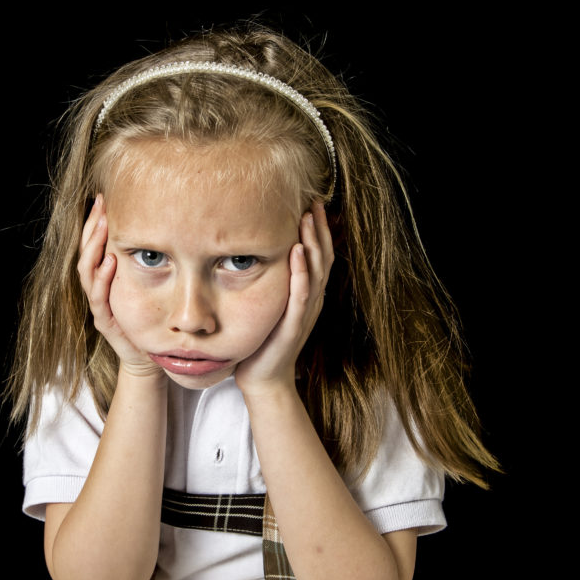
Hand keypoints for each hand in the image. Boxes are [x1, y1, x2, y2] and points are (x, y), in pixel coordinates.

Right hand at [77, 195, 159, 377]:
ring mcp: (99, 305)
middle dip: (93, 227)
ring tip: (104, 226)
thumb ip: (149, 263)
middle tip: (101, 204)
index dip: (95, 222)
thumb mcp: (149, 286)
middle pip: (87, 252)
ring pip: (87, 271)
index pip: (94, 245)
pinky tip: (109, 262)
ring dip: (95, 247)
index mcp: (105, 279)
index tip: (103, 198)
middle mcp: (97, 289)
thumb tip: (165, 231)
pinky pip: (98, 297)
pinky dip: (102, 278)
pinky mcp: (105, 321)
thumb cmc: (150, 320)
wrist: (148, 358)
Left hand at [236, 201, 333, 394]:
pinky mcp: (294, 325)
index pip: (318, 255)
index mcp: (307, 293)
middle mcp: (311, 300)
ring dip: (313, 243)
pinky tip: (297, 251)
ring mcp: (305, 312)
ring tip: (308, 218)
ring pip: (316, 271)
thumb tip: (256, 251)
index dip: (318, 229)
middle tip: (313, 201)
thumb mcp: (269, 304)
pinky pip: (301, 295)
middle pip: (322, 257)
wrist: (263, 378)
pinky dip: (301, 272)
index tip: (312, 202)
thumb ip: (272, 281)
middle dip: (319, 228)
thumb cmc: (263, 340)